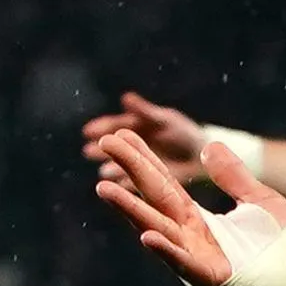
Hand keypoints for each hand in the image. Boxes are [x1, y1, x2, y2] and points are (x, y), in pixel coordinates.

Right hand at [79, 91, 212, 186]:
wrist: (199, 155)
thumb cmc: (183, 132)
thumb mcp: (164, 120)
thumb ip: (144, 111)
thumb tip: (125, 98)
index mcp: (137, 127)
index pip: (116, 125)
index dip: (102, 127)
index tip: (88, 131)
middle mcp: (135, 145)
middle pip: (113, 147)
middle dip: (100, 149)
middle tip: (87, 151)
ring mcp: (139, 163)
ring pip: (120, 166)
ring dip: (110, 168)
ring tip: (103, 171)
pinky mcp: (147, 180)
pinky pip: (131, 183)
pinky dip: (124, 185)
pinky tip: (117, 187)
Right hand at [90, 130, 285, 285]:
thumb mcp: (260, 201)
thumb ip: (233, 177)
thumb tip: (210, 145)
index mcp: (201, 220)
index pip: (164, 185)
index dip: (142, 160)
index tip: (120, 138)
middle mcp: (192, 239)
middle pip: (154, 200)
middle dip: (129, 173)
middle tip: (104, 144)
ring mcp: (200, 260)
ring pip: (159, 231)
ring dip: (132, 211)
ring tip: (104, 189)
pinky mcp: (214, 280)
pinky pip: (185, 264)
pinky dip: (167, 251)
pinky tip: (147, 236)